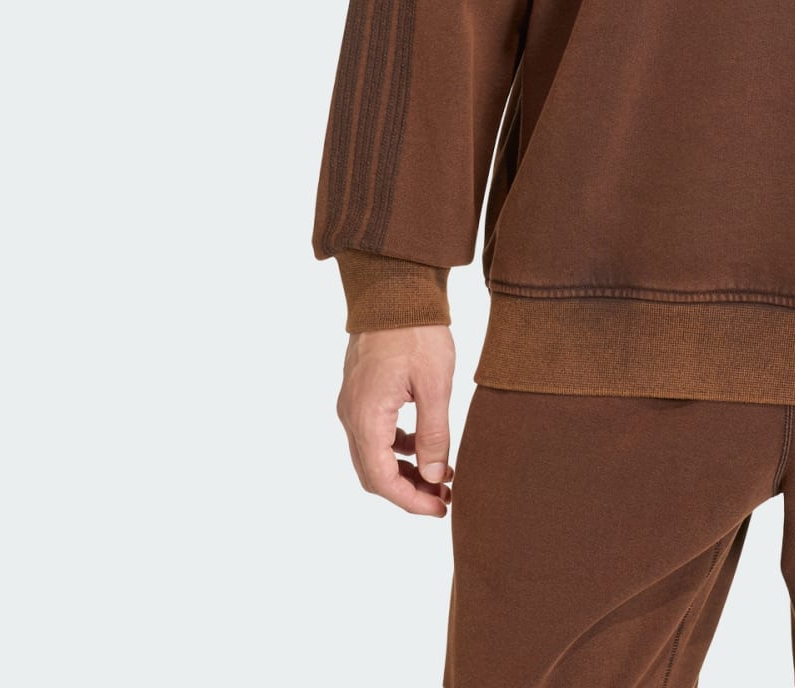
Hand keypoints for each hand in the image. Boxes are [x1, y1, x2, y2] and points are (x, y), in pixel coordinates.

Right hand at [336, 323, 456, 515]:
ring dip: (403, 470)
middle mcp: (351, 415)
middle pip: (373, 473)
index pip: (382, 480)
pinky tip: (423, 443)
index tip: (441, 508)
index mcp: (366, 417)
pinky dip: (397, 447)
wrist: (395, 286)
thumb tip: (435, 478)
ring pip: (372, 454)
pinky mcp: (360, 391)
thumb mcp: (435, 384)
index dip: (411, 501)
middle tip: (443, 496)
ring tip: (441, 473)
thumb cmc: (417, 331)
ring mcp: (352, 403)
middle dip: (408, 490)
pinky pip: (373, 433)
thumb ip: (434, 434)